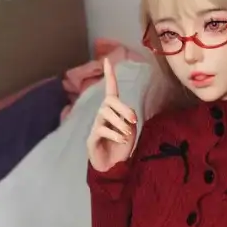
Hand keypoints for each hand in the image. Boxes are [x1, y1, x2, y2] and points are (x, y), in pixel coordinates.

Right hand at [87, 56, 137, 171]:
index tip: (107, 60)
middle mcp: (103, 114)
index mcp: (113, 110)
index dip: (109, 75)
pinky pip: (102, 128)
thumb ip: (130, 118)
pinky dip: (115, 133)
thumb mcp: (131, 130)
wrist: (113, 166)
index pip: (111, 89)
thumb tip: (127, 113)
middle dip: (124, 109)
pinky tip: (121, 140)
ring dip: (120, 123)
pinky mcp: (92, 137)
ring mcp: (96, 125)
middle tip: (133, 121)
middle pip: (110, 100)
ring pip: (106, 113)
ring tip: (126, 135)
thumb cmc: (121, 146)